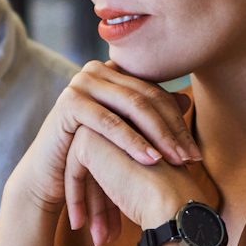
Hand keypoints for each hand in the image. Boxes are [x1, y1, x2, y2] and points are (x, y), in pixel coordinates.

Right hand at [8, 62, 199, 242]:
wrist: (50, 175)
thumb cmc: (90, 155)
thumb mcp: (127, 135)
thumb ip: (152, 116)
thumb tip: (186, 97)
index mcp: (113, 72)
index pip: (156, 93)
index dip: (179, 122)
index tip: (196, 152)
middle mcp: (97, 70)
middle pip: (147, 98)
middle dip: (173, 130)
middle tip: (191, 159)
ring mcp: (81, 82)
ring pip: (132, 107)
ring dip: (158, 136)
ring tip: (175, 161)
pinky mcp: (69, 102)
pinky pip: (108, 122)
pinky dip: (132, 141)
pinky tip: (150, 159)